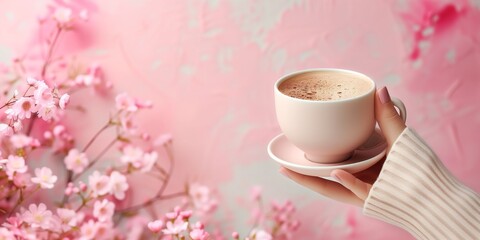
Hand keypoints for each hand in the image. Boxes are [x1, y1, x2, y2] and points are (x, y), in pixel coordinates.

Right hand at [279, 87, 405, 206]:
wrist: (433, 194)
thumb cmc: (417, 167)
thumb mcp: (400, 138)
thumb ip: (388, 116)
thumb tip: (380, 88)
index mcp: (358, 162)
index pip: (331, 155)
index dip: (313, 148)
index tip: (298, 137)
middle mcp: (354, 178)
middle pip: (322, 173)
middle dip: (301, 168)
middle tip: (282, 160)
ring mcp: (359, 190)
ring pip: (328, 186)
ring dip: (307, 179)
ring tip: (286, 169)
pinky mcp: (370, 199)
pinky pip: (355, 191)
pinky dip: (347, 182)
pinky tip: (337, 173)